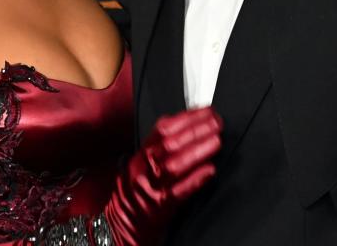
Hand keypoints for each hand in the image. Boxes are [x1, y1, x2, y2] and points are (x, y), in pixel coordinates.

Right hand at [103, 107, 222, 245]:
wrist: (119, 226)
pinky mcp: (161, 207)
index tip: (204, 111)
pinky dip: (194, 180)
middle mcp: (144, 168)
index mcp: (140, 155)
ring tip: (217, 141)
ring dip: (198, 151)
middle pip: (170, 144)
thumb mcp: (141, 165)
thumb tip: (186, 126)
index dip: (185, 117)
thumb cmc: (133, 195)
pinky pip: (178, 192)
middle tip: (216, 121)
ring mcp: (152, 187)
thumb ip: (158, 147)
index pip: (162, 129)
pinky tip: (209, 170)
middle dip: (196, 129)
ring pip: (175, 165)